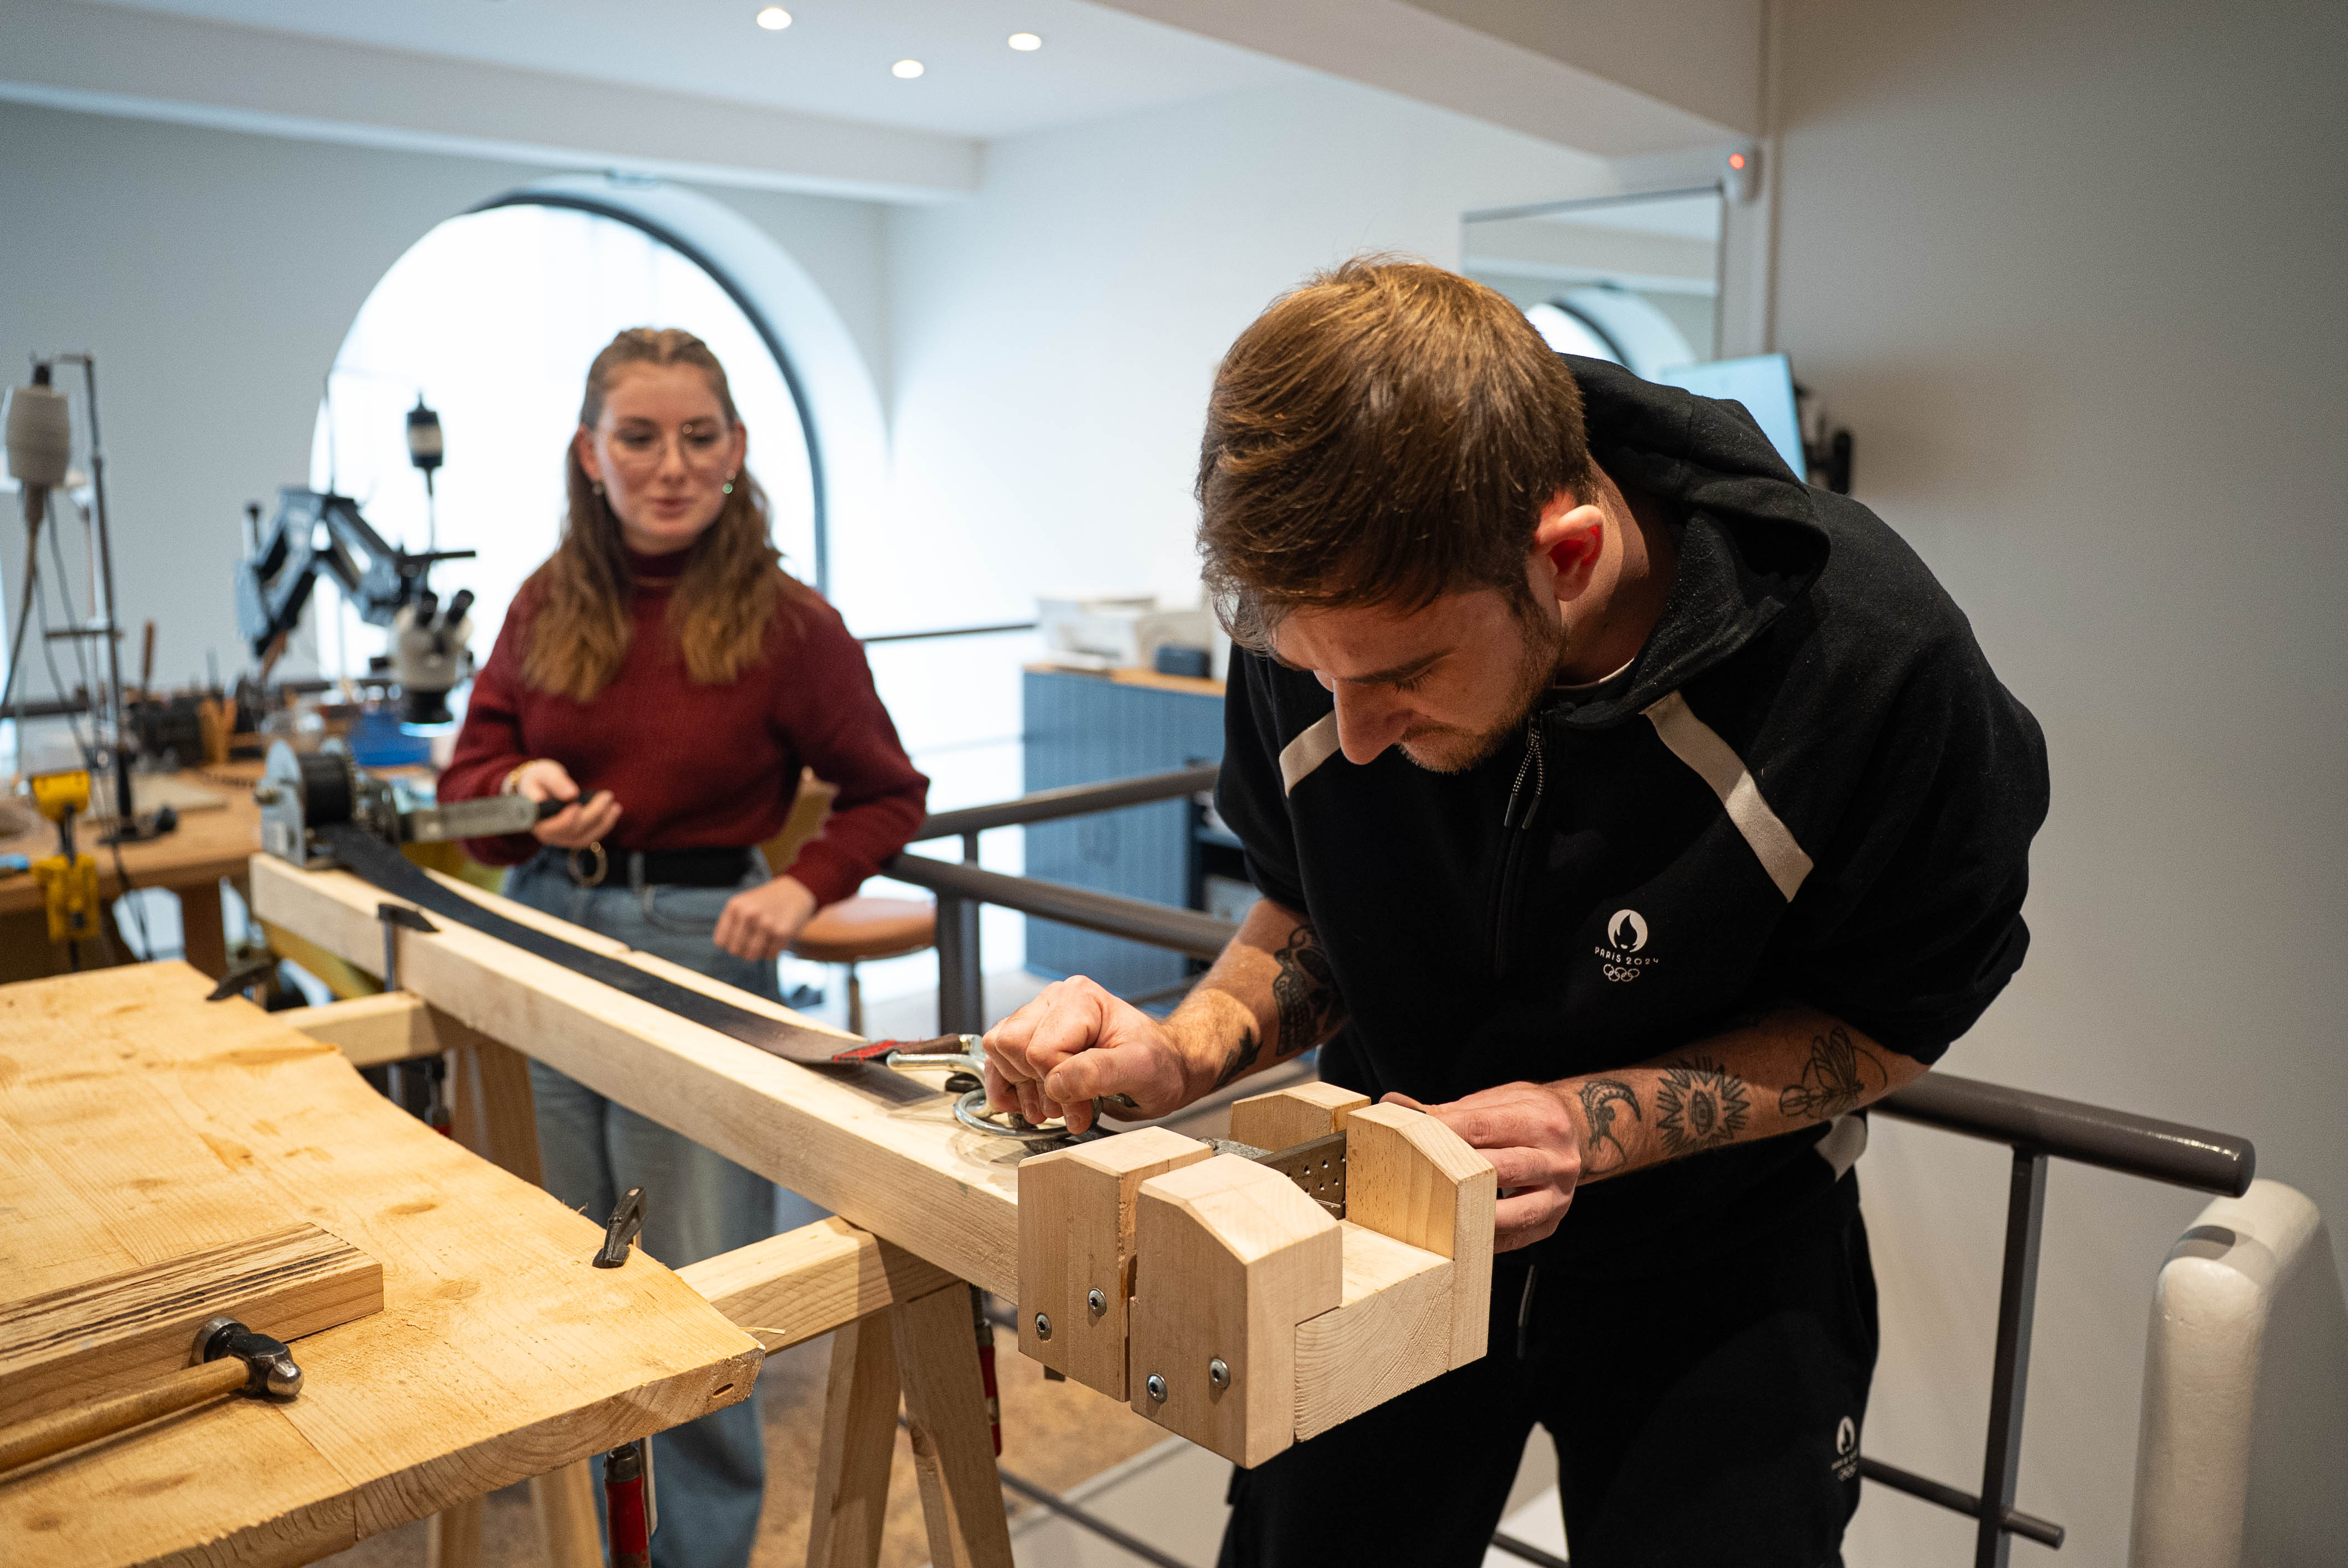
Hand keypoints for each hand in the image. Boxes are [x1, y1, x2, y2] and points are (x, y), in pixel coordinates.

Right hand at [512, 760, 620, 848]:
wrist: (541, 788)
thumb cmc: (540, 779)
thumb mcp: (544, 774)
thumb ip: (556, 782)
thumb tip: (572, 794)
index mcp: (533, 820)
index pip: (550, 827)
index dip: (565, 820)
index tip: (576, 806)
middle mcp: (546, 834)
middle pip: (572, 831)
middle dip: (592, 814)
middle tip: (607, 796)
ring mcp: (560, 839)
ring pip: (584, 838)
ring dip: (603, 823)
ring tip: (615, 806)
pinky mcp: (572, 838)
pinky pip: (590, 838)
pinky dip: (604, 826)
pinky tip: (613, 812)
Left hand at [714, 875, 815, 962]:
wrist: (794, 892)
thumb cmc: (764, 902)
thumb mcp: (742, 904)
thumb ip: (729, 924)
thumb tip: (725, 947)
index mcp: (735, 906)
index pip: (721, 942)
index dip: (730, 942)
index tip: (739, 937)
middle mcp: (749, 914)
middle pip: (735, 950)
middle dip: (743, 949)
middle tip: (753, 940)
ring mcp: (766, 923)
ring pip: (752, 956)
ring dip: (758, 952)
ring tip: (764, 941)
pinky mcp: (782, 932)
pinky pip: (770, 955)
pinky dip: (772, 952)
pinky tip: (776, 940)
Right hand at [981, 975, 1196, 1134]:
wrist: (1163, 1069)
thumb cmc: (1158, 1064)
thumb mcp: (1141, 1069)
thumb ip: (1098, 1073)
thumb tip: (1055, 1083)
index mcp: (1080, 999)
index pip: (1040, 1049)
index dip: (1057, 1086)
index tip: (1082, 1107)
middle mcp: (1054, 1001)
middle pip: (1011, 1045)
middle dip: (1037, 1087)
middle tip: (1069, 1107)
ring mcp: (1040, 1018)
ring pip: (998, 1052)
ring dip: (1022, 1089)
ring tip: (1055, 1106)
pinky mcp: (1030, 1039)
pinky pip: (995, 1060)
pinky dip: (1006, 1087)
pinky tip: (1027, 1103)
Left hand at [1385, 1081, 1580, 1251]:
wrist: (1577, 1133)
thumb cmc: (1527, 1116)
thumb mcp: (1498, 1102)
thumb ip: (1449, 1111)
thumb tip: (1395, 1106)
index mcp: (1542, 1121)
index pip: (1485, 1127)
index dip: (1445, 1133)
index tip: (1411, 1137)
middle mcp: (1556, 1159)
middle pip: (1502, 1169)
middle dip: (1457, 1173)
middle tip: (1417, 1176)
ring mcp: (1557, 1196)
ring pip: (1513, 1212)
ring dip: (1473, 1214)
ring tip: (1437, 1214)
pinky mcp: (1550, 1223)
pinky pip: (1514, 1239)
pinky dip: (1484, 1240)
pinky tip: (1457, 1237)